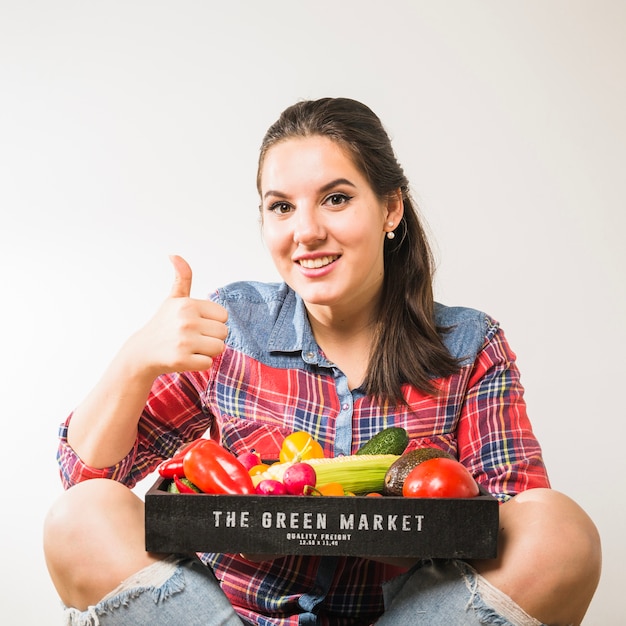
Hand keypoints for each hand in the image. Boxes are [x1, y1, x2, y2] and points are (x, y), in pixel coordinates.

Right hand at [127, 255, 227, 376]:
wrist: (142, 352)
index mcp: (188, 305)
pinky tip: (185, 358)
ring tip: (190, 347)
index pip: (223, 316)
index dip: (212, 322)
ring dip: (207, 351)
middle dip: (211, 338)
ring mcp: (184, 341)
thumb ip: (182, 277)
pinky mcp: (182, 360)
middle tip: (193, 338)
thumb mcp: (173, 299)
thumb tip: (174, 254)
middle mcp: (187, 321)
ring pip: (219, 348)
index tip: (196, 324)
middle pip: (224, 333)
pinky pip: (208, 364)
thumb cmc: (163, 324)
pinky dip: (200, 364)